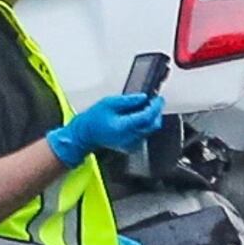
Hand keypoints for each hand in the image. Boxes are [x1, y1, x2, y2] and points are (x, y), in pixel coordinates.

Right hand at [46, 90, 164, 164]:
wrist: (85, 136)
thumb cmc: (93, 120)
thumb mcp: (108, 103)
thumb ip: (128, 100)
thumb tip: (143, 98)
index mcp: (123, 127)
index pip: (147, 117)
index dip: (156, 106)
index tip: (159, 98)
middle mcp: (129, 138)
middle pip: (152, 125)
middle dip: (156, 112)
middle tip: (155, 101)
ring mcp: (131, 144)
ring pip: (150, 130)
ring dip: (151, 118)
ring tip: (145, 108)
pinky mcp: (131, 146)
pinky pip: (144, 135)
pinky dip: (145, 125)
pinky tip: (138, 118)